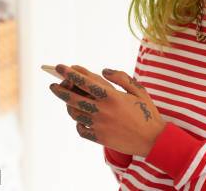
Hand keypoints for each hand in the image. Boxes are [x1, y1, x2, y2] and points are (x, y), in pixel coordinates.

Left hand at [48, 64, 165, 156]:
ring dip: (68, 106)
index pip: (85, 82)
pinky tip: (81, 119)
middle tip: (53, 85)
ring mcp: (99, 125)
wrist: (152, 139)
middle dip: (60, 90)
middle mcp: (102, 110)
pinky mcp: (99, 138)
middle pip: (73, 98)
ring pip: (75, 114)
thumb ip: (121, 77)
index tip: (61, 67)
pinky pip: (81, 129)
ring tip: (68, 101)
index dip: (71, 74)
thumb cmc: (146, 111)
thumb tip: (103, 71)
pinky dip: (78, 123)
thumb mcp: (138, 90)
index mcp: (112, 96)